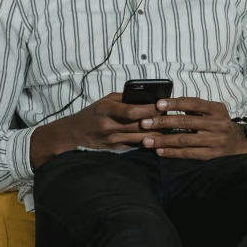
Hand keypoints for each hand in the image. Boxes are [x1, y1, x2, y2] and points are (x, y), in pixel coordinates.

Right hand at [30, 93, 161, 168]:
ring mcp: (112, 140)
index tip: (163, 105)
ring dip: (157, 133)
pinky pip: (137, 146)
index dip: (149, 109)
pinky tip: (160, 138)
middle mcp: (108, 126)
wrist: (74, 134)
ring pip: (141, 138)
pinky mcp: (116, 150)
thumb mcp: (104, 101)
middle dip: (157, 121)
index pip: (131, 110)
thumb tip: (147, 97)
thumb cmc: (92, 114)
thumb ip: (124, 99)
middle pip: (139, 125)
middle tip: (172, 116)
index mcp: (105, 109)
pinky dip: (149, 142)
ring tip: (170, 127)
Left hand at [139, 97, 246, 159]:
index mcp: (217, 109)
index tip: (158, 104)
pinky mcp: (211, 155)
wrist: (238, 144)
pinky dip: (172, 152)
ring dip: (163, 140)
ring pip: (184, 139)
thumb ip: (195, 108)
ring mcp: (215, 141)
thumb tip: (165, 105)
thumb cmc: (218, 124)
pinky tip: (159, 151)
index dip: (175, 103)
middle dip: (163, 122)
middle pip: (186, 122)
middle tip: (144, 123)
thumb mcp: (213, 112)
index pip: (194, 103)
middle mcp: (217, 124)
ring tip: (147, 140)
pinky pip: (188, 153)